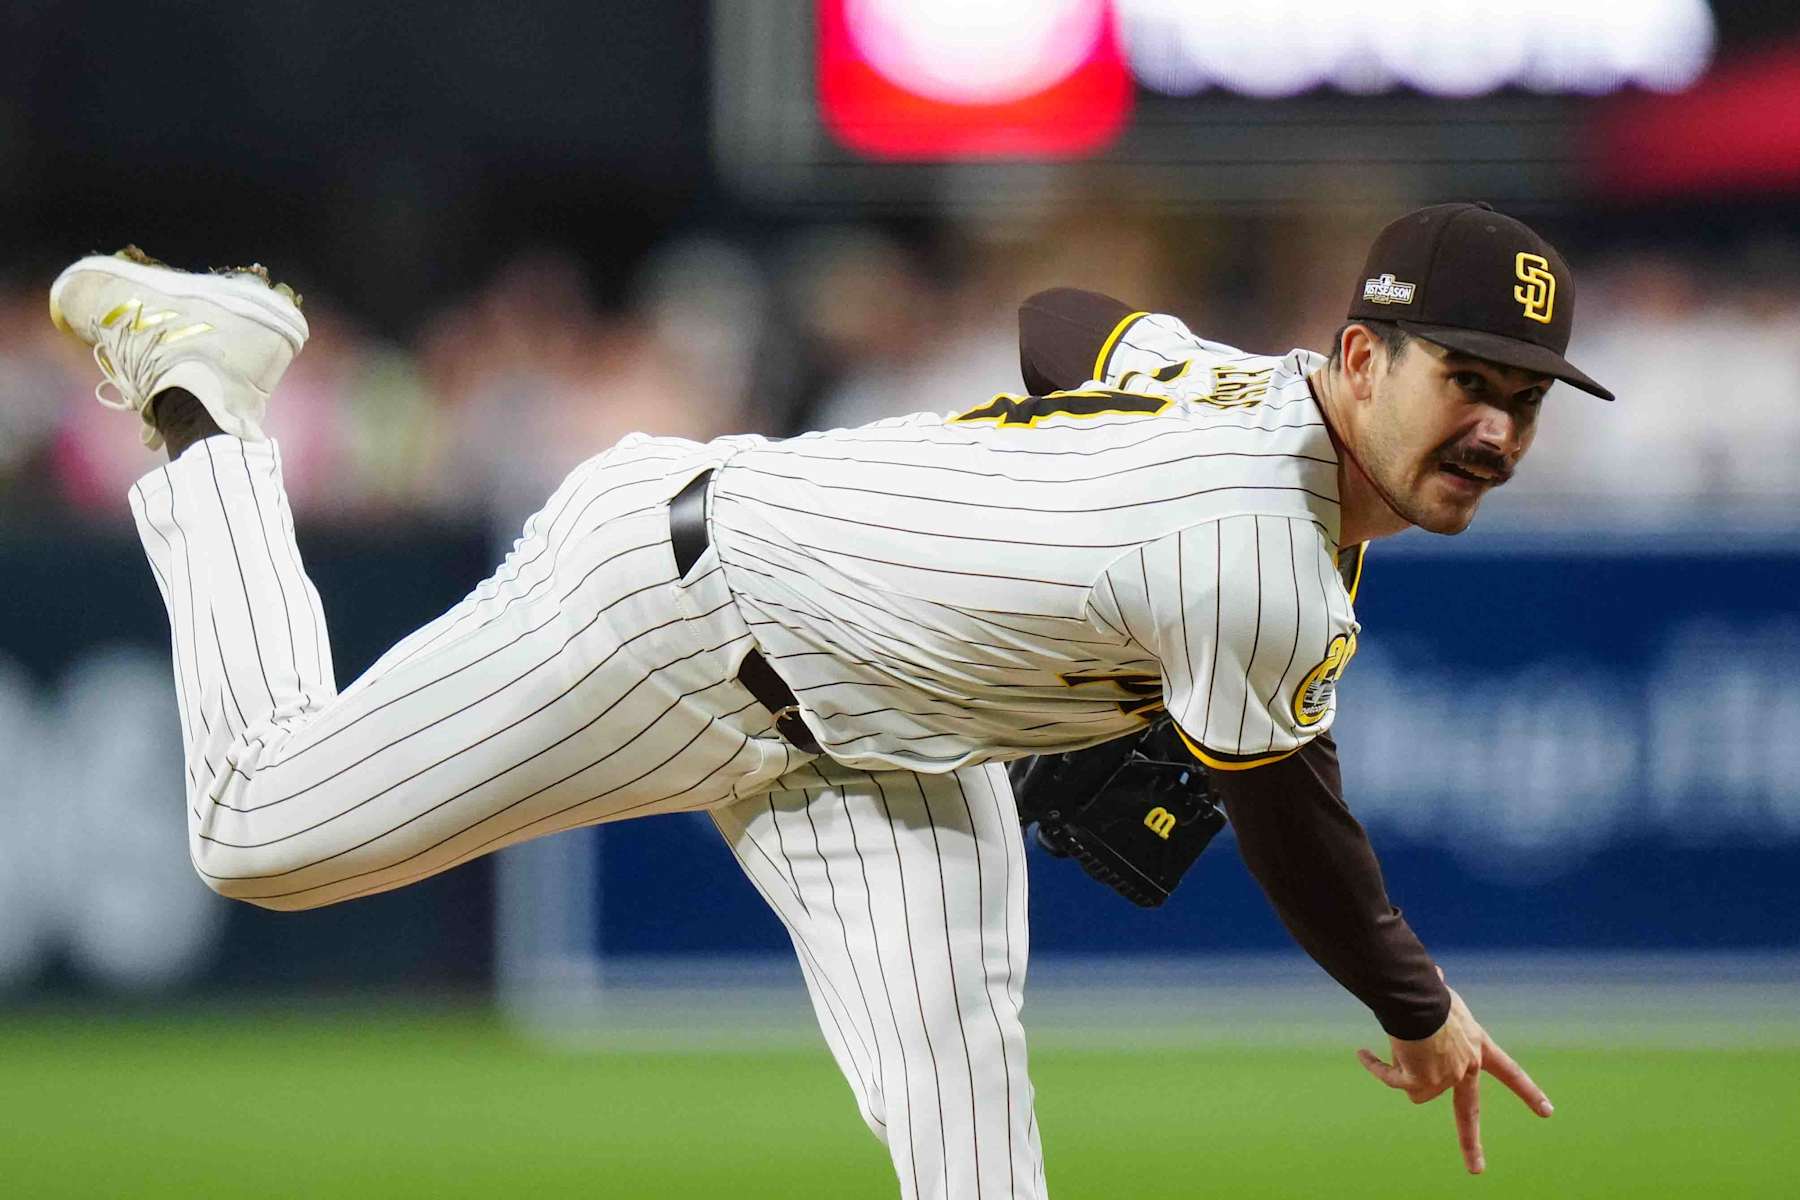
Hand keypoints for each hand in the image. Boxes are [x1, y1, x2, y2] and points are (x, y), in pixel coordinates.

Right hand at [1356, 974, 1553, 1173]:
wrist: (1419, 1000)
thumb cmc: (1429, 989)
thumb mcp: (1443, 993)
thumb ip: (1440, 991)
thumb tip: (1433, 972)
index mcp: (1479, 1046)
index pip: (1510, 1072)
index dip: (1527, 1092)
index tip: (1547, 1111)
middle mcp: (1466, 1068)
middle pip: (1468, 1111)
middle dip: (1470, 1144)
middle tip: (1476, 1170)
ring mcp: (1443, 1079)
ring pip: (1415, 1088)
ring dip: (1401, 1068)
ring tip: (1397, 1041)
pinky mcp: (1419, 1082)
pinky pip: (1392, 1080)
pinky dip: (1377, 1067)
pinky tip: (1364, 1054)